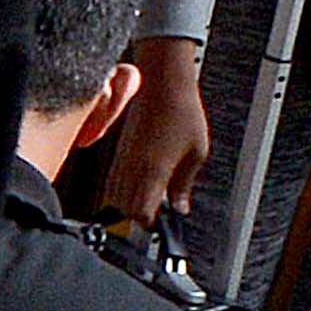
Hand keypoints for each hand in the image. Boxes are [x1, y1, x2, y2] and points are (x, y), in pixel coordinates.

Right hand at [91, 51, 210, 231]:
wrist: (162, 84)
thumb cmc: (181, 111)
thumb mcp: (197, 153)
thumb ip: (184, 184)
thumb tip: (179, 206)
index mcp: (153, 171)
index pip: (141, 213)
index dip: (151, 224)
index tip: (162, 225)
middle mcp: (132, 168)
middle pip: (124, 209)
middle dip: (138, 217)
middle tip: (157, 215)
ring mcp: (122, 160)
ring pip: (114, 196)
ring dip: (129, 203)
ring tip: (149, 200)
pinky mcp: (119, 151)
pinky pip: (113, 180)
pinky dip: (123, 188)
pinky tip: (139, 184)